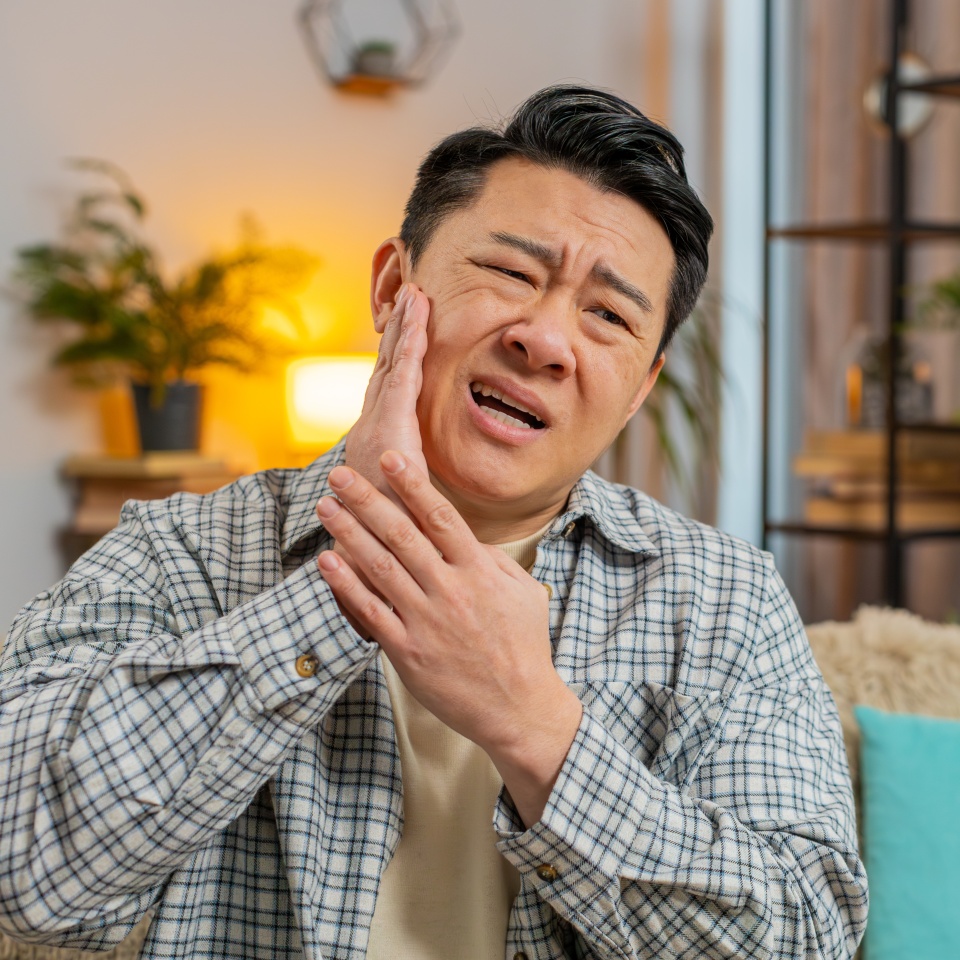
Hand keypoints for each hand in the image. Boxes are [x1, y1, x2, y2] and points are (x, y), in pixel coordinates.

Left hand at [316, 452, 582, 825]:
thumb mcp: (523, 591)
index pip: (441, 517)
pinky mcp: (408, 652)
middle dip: (367, 500)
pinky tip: (328, 560)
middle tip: (339, 473)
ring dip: (349, 532)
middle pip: (401, 534)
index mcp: (479, 571)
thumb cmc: (525, 646)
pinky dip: (346, 585)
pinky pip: (370, 612)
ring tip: (326, 507)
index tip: (390, 459)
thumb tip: (464, 537)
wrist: (519, 708)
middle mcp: (450, 590)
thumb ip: (492, 559)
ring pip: (380, 567)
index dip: (413, 485)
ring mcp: (426, 621)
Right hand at [332, 284, 428, 632]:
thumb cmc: (389, 541)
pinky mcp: (386, 426)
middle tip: (412, 295)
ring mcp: (376, 425)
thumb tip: (434, 495)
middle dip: (399, 332)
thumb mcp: (406, 510)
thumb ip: (418, 495)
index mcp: (379, 444)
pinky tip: (418, 317)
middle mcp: (372, 429)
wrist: (367, 558)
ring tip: (416, 293)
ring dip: (405, 328)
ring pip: (393, 366)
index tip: (413, 329)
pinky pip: (400, 377)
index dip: (401, 358)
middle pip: (387, 370)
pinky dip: (409, 344)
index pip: (390, 392)